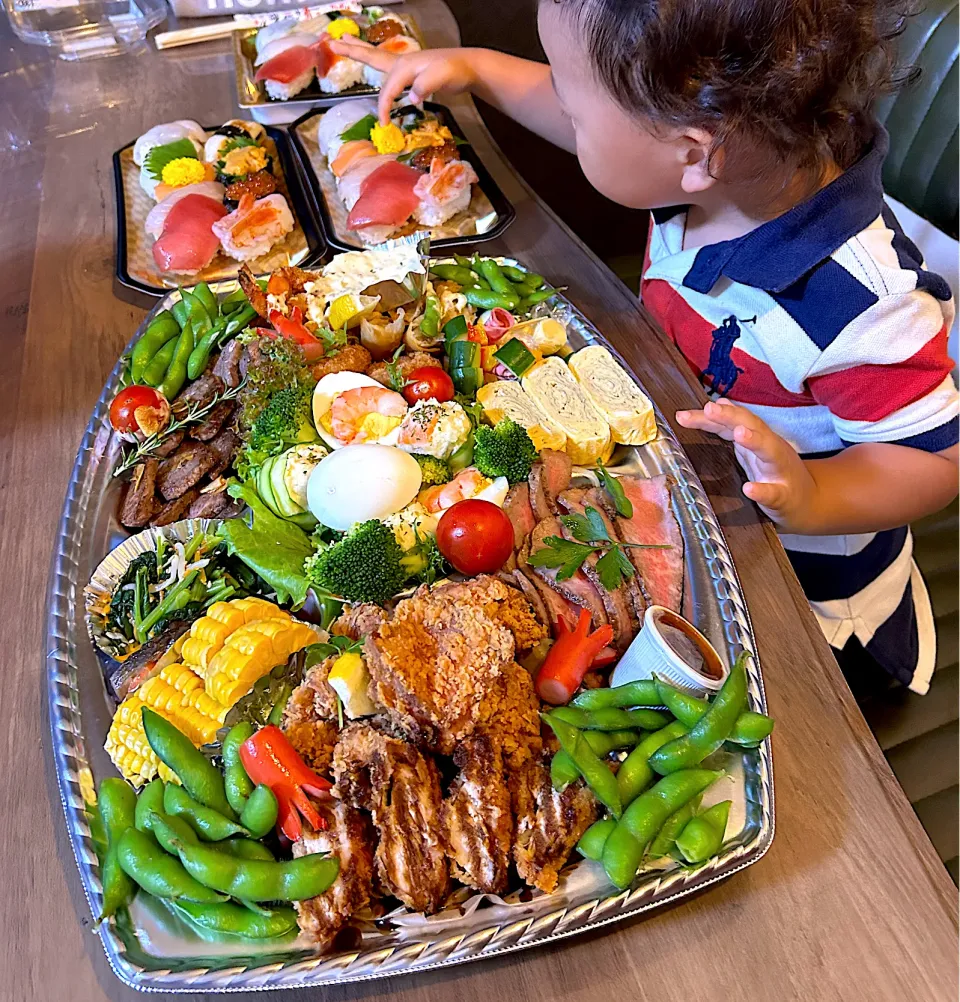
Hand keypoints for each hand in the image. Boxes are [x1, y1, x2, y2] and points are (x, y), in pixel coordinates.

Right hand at [328, 38, 478, 122]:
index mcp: (405, 66)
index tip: (383, 125)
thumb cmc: (454, 71)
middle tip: (332, 44)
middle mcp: (400, 62)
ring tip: (343, 41)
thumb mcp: (442, 78)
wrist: (467, 66)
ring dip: (359, 50)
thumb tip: (411, 96)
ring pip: (376, 57)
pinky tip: (369, 59)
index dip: (383, 108)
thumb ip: (425, 85)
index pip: (387, 90)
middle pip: (371, 56)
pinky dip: (373, 59)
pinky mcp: (409, 70)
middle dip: (352, 51)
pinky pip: (386, 66)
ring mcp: (404, 64)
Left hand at [676, 399, 816, 530]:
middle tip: (709, 408)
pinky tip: (750, 489)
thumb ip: (733, 428)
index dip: (710, 416)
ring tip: (739, 434)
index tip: (682, 415)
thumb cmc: (777, 474)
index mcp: (759, 438)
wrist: (810, 503)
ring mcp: (779, 472)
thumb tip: (718, 403)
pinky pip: (774, 493)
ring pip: (769, 452)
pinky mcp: (784, 496)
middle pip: (752, 425)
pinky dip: (762, 490)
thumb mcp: (754, 447)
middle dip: (731, 416)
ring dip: (754, 441)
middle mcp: (771, 448)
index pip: (733, 419)